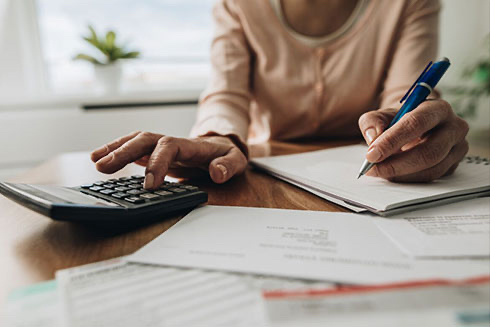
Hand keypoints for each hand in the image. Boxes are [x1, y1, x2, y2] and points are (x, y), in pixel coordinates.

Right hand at [90, 132, 247, 188]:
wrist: (221, 149)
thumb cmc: (227, 156)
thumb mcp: (236, 161)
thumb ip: (228, 166)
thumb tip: (217, 173)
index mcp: (190, 145)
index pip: (169, 147)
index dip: (157, 163)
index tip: (149, 185)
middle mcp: (172, 142)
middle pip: (144, 140)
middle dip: (124, 152)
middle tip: (103, 167)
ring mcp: (161, 145)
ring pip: (135, 141)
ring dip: (114, 148)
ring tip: (95, 161)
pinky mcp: (154, 152)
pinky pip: (132, 148)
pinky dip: (115, 150)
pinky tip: (98, 159)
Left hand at [358, 99, 468, 181]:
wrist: (416, 127)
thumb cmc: (399, 120)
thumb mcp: (381, 115)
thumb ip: (372, 122)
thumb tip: (373, 139)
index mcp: (437, 108)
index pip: (416, 123)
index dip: (392, 140)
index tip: (371, 154)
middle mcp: (454, 127)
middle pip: (428, 152)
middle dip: (395, 164)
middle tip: (372, 169)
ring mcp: (458, 148)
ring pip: (431, 169)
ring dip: (401, 174)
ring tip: (379, 171)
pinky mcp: (454, 165)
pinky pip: (431, 178)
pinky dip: (408, 179)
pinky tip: (393, 175)